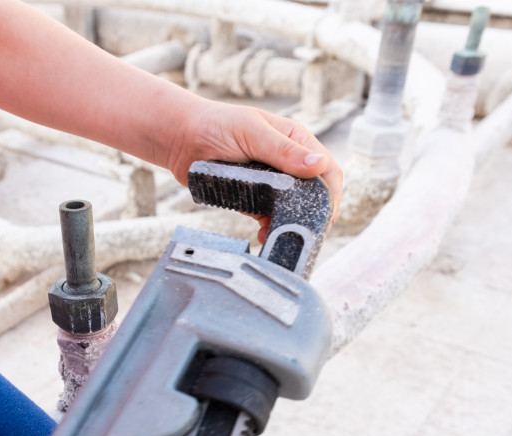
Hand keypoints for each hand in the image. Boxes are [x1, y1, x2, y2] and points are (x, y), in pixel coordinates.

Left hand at [163, 101, 342, 239]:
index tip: (325, 215)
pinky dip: (271, 227)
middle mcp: (288, 161)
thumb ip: (284, 151)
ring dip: (290, 223)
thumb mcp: (252, 133)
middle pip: (314, 193)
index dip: (330, 194)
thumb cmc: (215, 125)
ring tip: (278, 234)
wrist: (180, 139)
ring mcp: (273, 181)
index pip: (327, 169)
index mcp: (296, 140)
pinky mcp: (255, 197)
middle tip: (304, 232)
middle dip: (312, 214)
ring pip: (294, 208)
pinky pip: (271, 216)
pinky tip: (264, 234)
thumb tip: (319, 164)